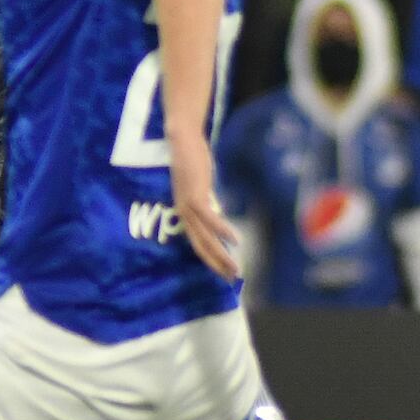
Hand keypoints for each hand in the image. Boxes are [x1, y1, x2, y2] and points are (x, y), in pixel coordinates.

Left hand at [169, 132, 241, 280]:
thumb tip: (218, 209)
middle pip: (200, 246)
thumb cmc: (192, 158)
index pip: (197, 242)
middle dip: (216, 264)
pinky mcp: (196, 196)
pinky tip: (236, 240)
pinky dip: (223, 231)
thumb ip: (207, 199)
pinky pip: (211, 220)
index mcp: (184, 212)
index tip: (223, 271)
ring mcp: (188, 206)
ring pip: (205, 238)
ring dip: (221, 255)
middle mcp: (183, 213)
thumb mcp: (200, 185)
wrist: (182, 139)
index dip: (210, 258)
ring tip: (235, 268)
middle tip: (230, 279)